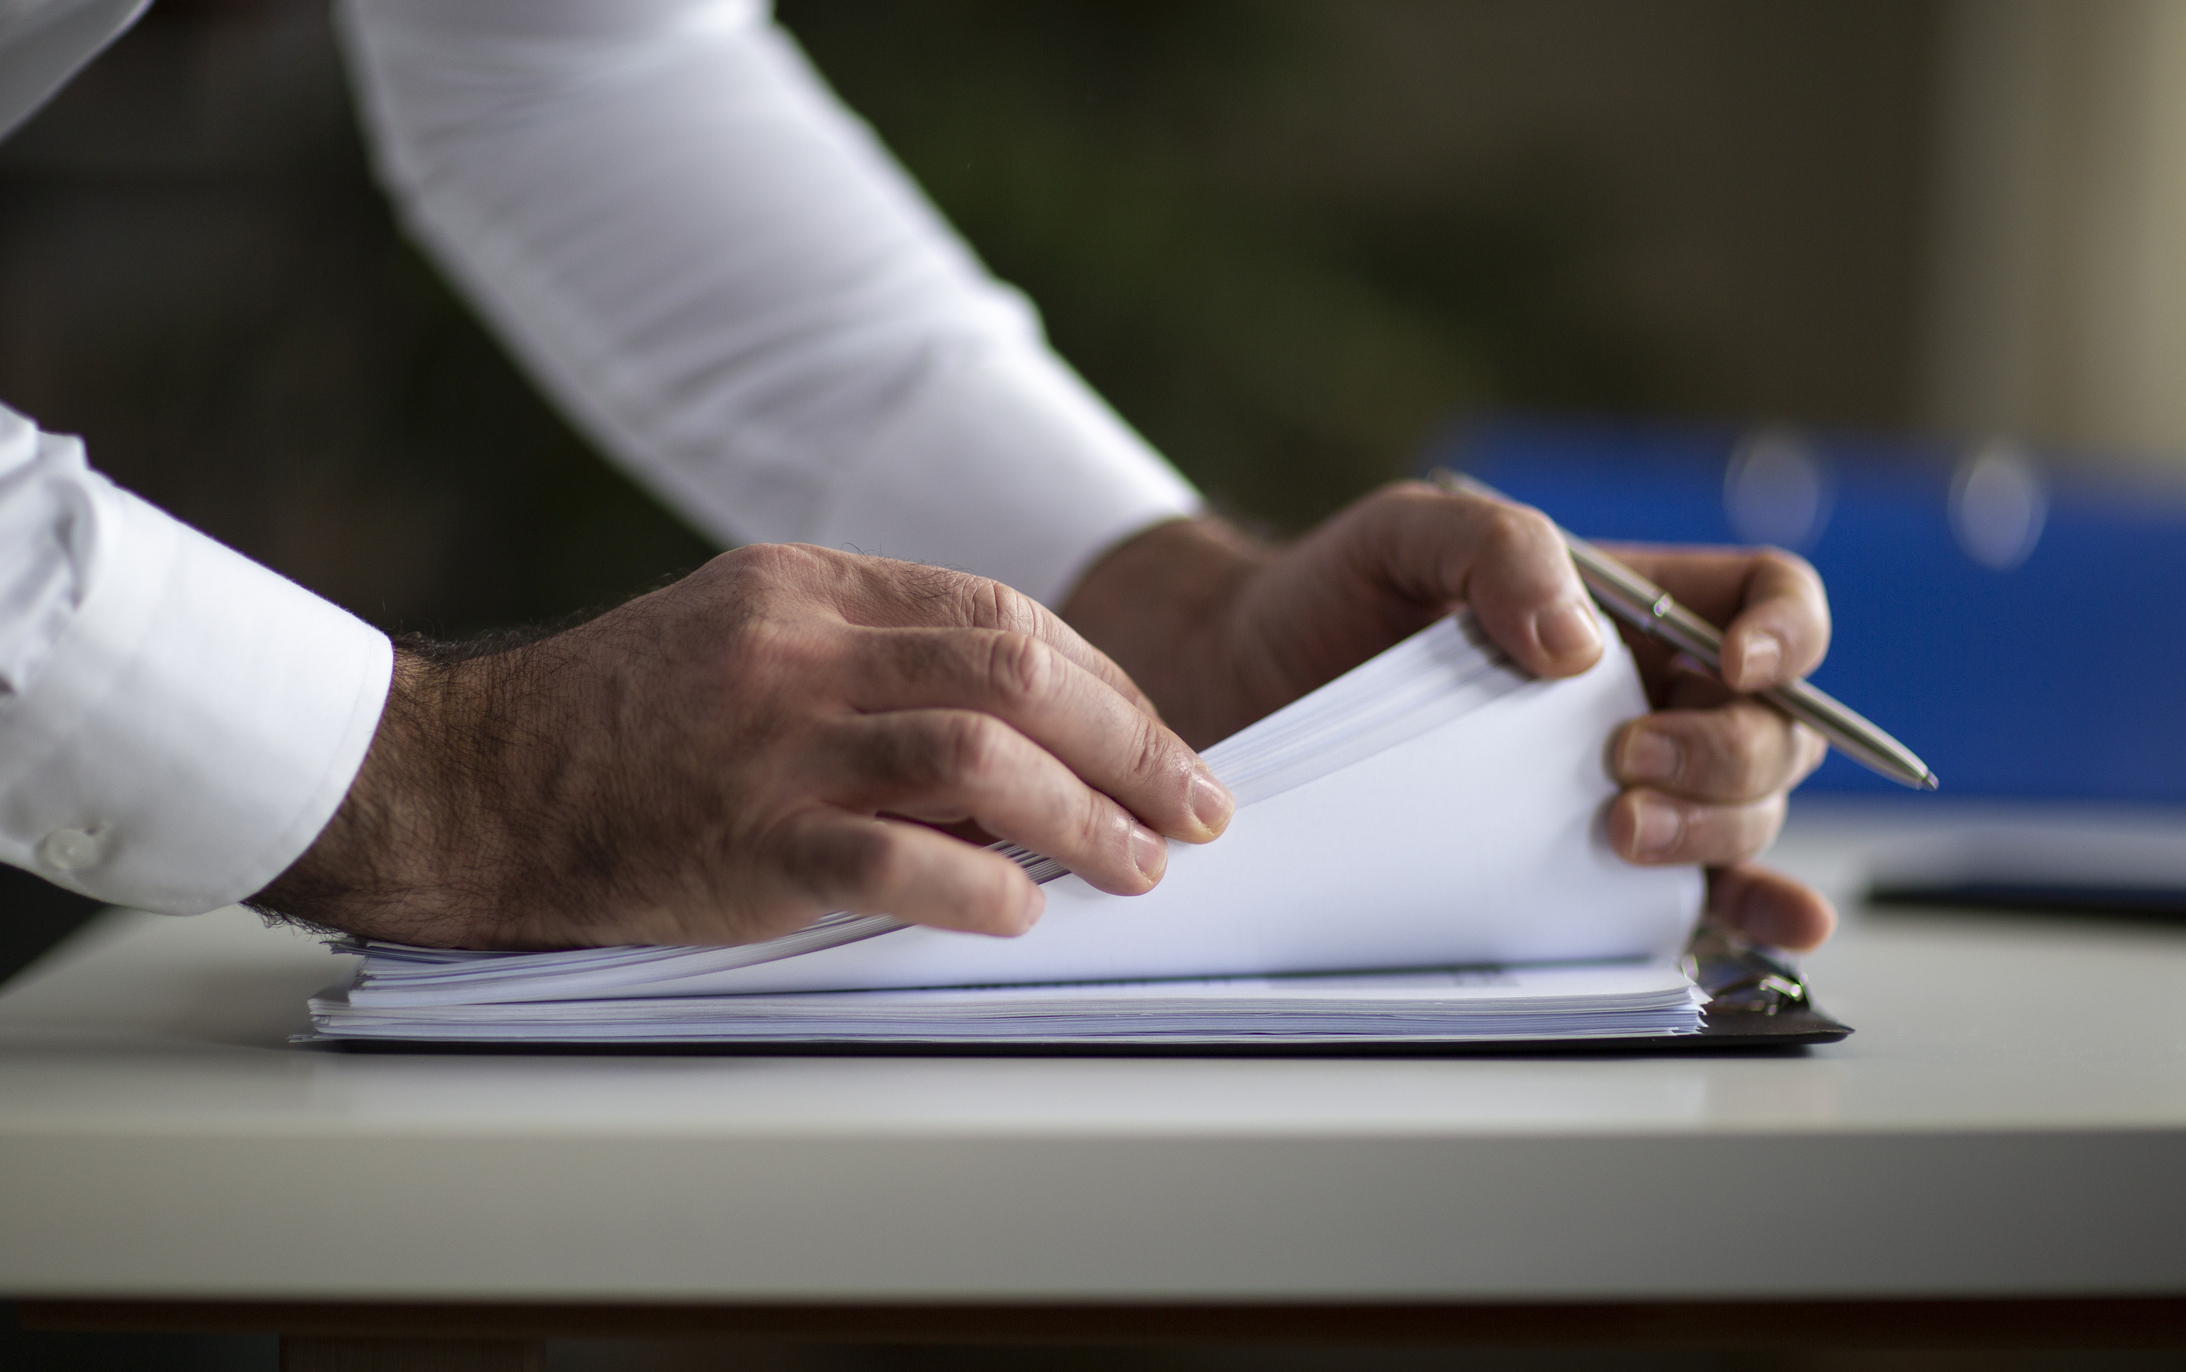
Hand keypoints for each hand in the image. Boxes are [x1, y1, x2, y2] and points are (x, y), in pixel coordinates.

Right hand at [254, 545, 1233, 948]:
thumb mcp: (743, 641)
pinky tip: (1022, 913)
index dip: (1102, 681)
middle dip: (1132, 741)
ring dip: (1086, 815)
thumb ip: (867, 663)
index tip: (1153, 739)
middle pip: (1016, 668)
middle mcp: (799, 647)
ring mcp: (770, 739)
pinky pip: (888, 856)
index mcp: (807, 584)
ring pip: (977, 753)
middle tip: (1198, 805)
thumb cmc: (617, 722)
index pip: (1001, 612)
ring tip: (1143, 867)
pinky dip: (974, 884)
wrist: (466, 782)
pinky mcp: (740, 839)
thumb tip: (1017, 731)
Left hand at [1061, 482, 1836, 950]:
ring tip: (1619, 832)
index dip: (1790, 632)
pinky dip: (1749, 911)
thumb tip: (1581, 643)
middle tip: (1623, 768)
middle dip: (1726, 756)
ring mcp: (1621, 783)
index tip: (1738, 667)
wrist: (1242, 684)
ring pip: (1745, 812)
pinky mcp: (1579, 861)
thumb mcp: (1408, 534)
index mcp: (1631, 601)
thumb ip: (1502, 551)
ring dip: (1717, 832)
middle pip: (1770, 727)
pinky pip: (1694, 891)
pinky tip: (1771, 925)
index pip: (1767, 600)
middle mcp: (1646, 693)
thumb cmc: (1331, 597)